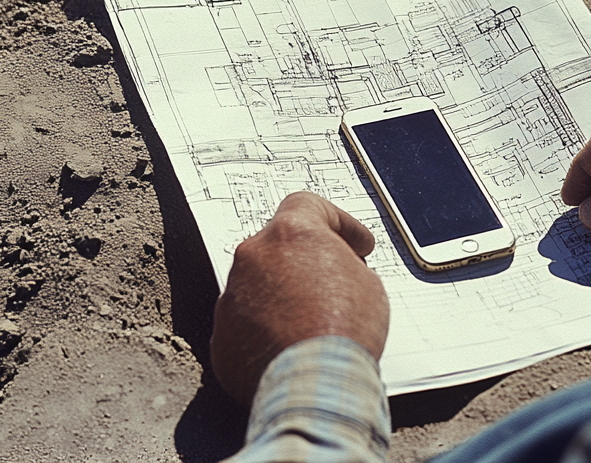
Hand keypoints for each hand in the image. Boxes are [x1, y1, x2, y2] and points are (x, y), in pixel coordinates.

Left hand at [210, 191, 389, 404]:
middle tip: (333, 281)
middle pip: (280, 245)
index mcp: (290, 232)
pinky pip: (245, 323)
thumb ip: (344, 266)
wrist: (313, 385)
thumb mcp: (367, 283)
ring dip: (282, 296)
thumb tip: (336, 277)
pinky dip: (264, 331)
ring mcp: (232, 295)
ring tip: (311, 323)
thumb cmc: (344, 330)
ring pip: (258, 285)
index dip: (337, 223)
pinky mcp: (222, 335)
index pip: (308, 205)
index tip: (355, 244)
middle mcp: (254, 255)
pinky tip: (289, 347)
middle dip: (306, 261)